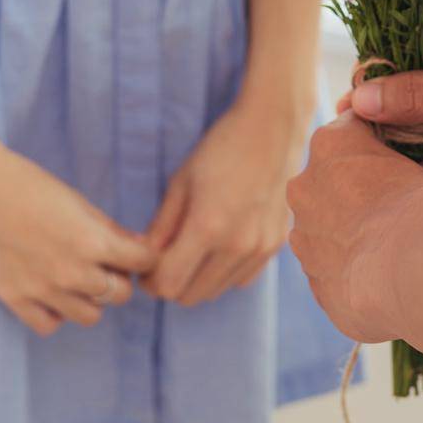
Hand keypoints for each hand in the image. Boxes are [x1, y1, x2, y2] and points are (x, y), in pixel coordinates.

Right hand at [0, 135, 157, 336]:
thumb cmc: (28, 183)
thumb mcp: (77, 200)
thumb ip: (109, 228)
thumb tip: (139, 245)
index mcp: (92, 242)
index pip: (143, 262)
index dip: (144, 255)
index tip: (137, 251)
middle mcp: (72, 273)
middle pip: (121, 294)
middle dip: (119, 277)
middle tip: (105, 262)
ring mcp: (43, 291)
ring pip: (90, 316)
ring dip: (91, 298)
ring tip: (77, 277)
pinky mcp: (15, 300)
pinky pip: (50, 325)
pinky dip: (56, 313)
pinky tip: (51, 291)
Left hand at [139, 89, 311, 306]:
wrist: (272, 127)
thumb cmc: (221, 148)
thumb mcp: (181, 182)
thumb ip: (162, 226)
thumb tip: (145, 259)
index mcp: (208, 227)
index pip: (169, 285)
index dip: (151, 282)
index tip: (146, 269)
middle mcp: (238, 245)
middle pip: (192, 295)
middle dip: (173, 283)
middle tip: (166, 260)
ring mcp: (261, 247)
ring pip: (218, 290)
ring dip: (199, 279)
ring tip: (193, 249)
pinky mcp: (277, 244)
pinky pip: (242, 278)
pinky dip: (226, 272)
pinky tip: (221, 244)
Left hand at [287, 112, 422, 341]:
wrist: (417, 271)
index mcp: (331, 144)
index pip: (353, 133)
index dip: (380, 148)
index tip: (404, 163)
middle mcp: (305, 187)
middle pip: (332, 182)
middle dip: (359, 192)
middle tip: (399, 208)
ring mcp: (305, 238)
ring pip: (327, 230)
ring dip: (352, 235)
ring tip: (395, 249)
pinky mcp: (317, 283)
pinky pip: (333, 273)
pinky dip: (354, 274)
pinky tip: (386, 280)